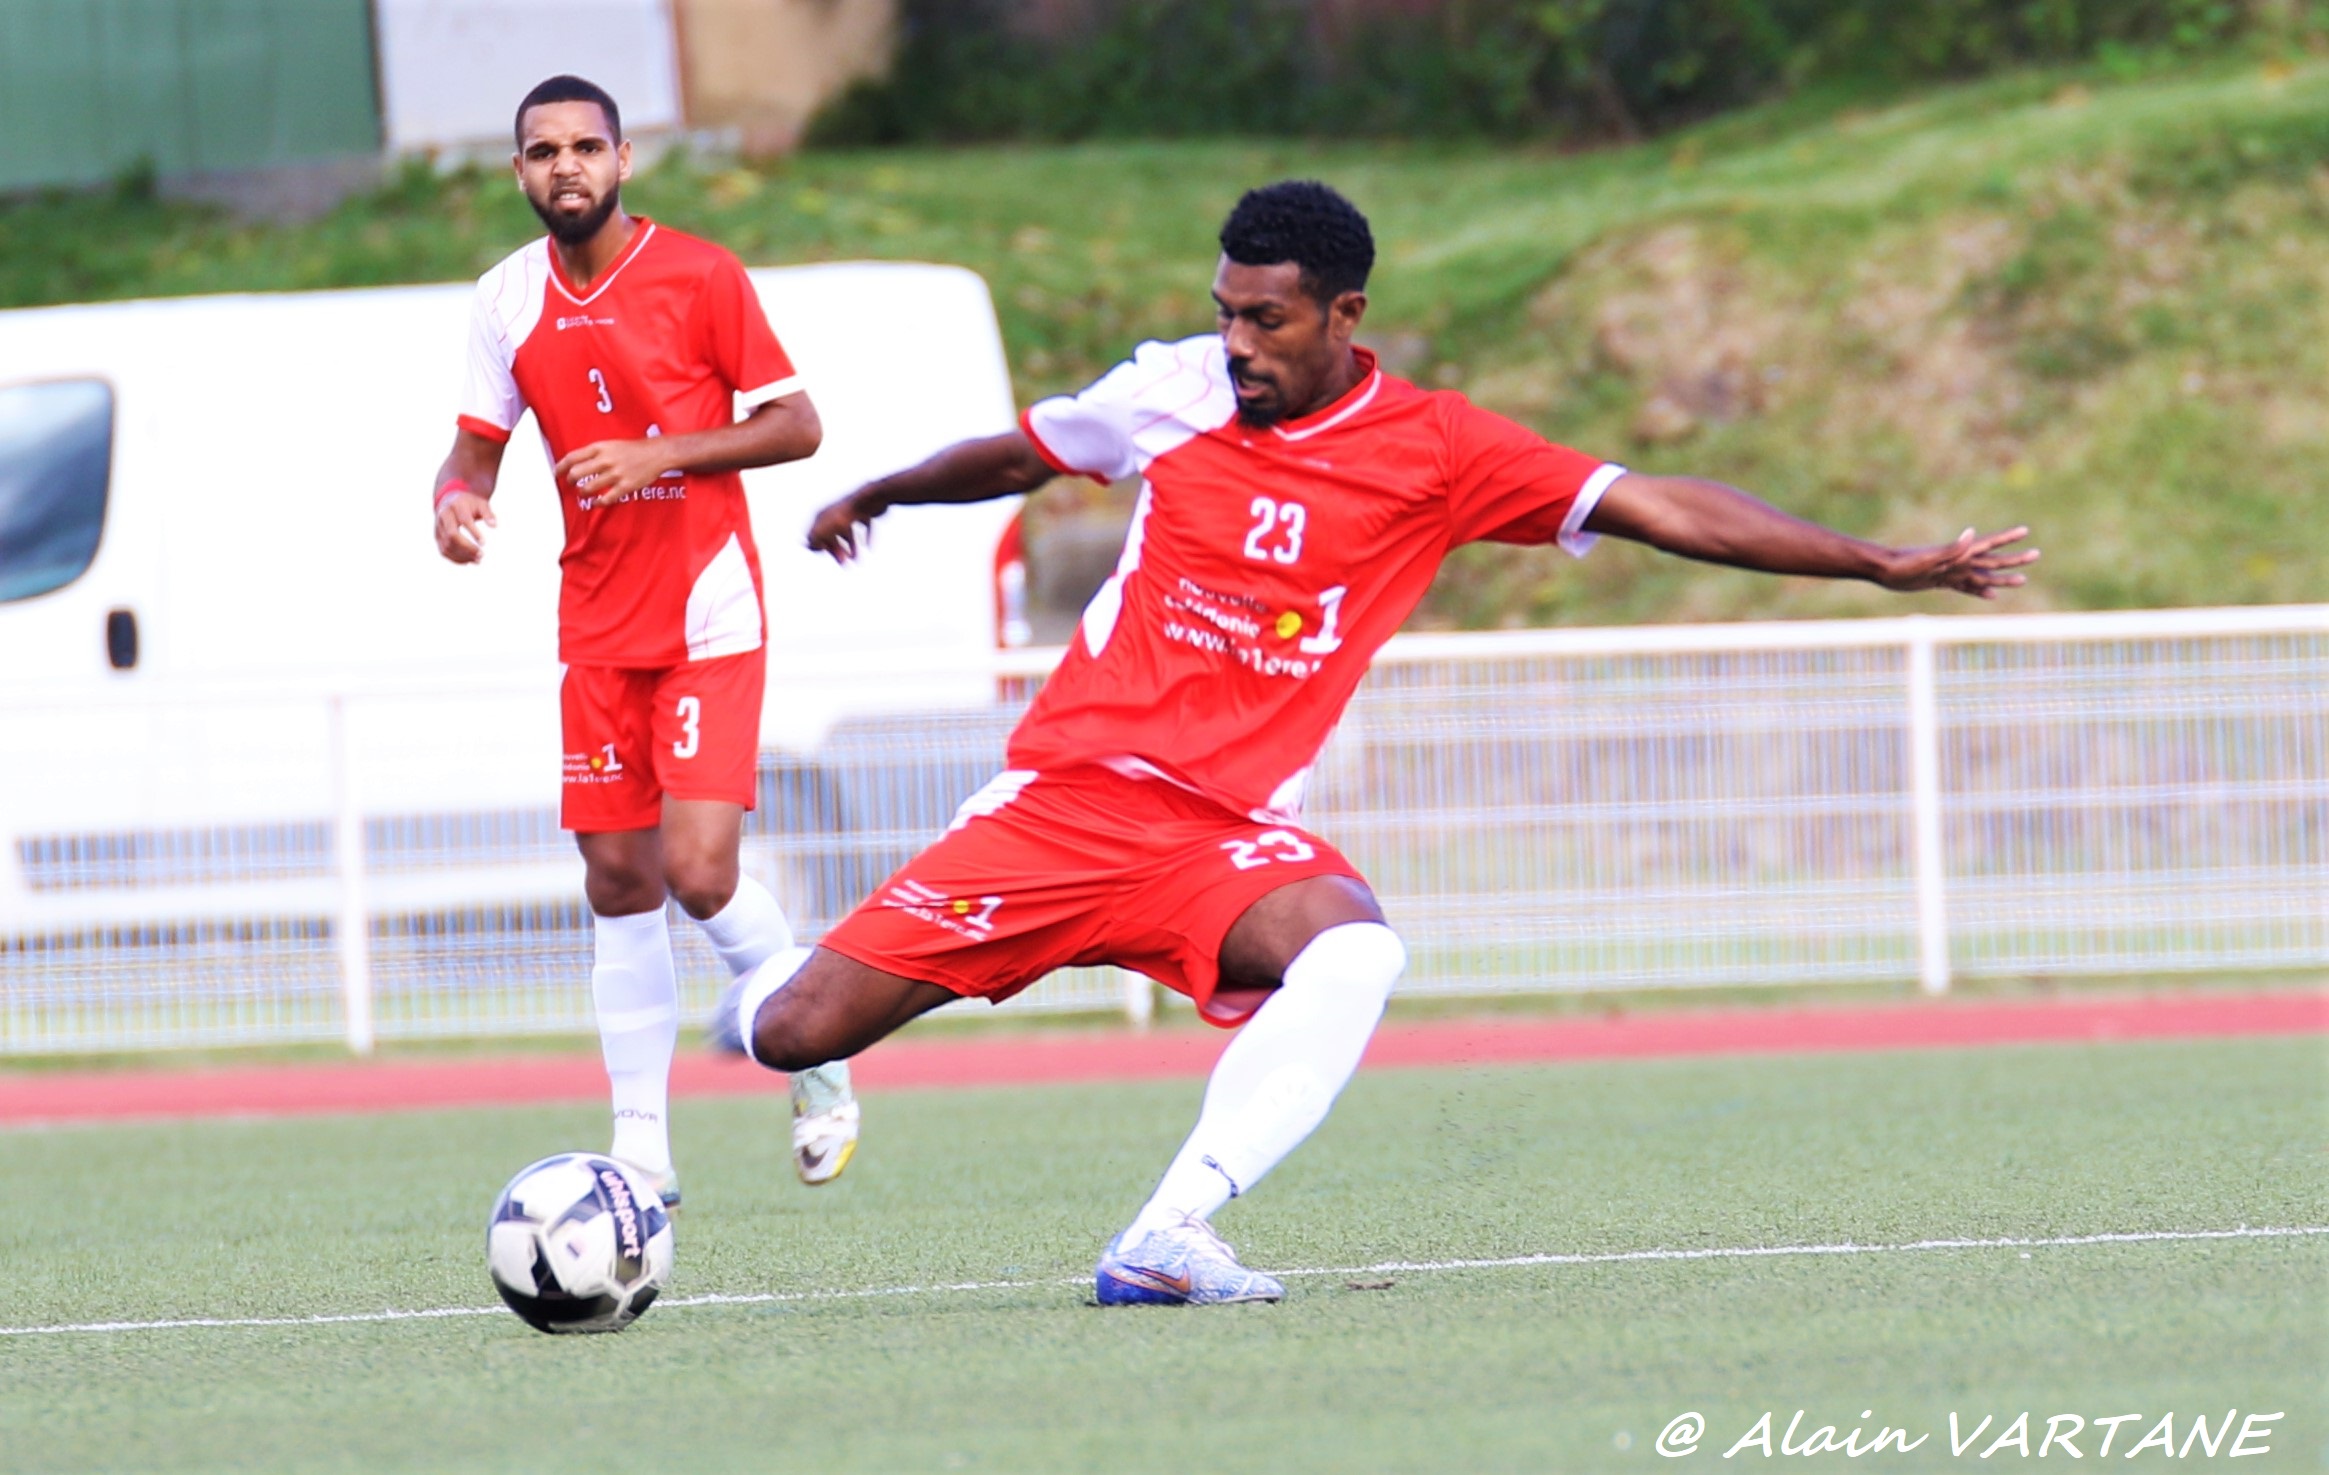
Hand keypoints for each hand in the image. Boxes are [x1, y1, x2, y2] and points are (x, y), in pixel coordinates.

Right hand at [434, 490, 497, 563]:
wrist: (451, 500)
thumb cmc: (470, 503)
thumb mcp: (481, 504)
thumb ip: (487, 513)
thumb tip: (494, 525)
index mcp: (455, 506)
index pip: (463, 520)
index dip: (473, 532)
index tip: (484, 543)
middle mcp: (443, 517)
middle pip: (452, 535)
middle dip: (466, 547)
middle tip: (481, 555)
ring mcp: (438, 527)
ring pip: (446, 545)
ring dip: (462, 555)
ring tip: (478, 560)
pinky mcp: (437, 536)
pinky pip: (443, 550)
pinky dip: (455, 558)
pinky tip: (467, 561)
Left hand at [554, 438, 677, 508]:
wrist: (656, 453)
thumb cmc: (633, 449)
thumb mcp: (611, 444)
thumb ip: (595, 453)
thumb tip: (577, 462)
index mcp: (600, 447)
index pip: (572, 457)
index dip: (561, 467)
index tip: (557, 472)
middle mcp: (606, 460)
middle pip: (577, 473)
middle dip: (570, 481)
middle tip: (571, 483)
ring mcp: (615, 474)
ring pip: (588, 488)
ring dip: (582, 493)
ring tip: (583, 494)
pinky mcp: (625, 486)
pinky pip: (606, 499)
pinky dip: (598, 503)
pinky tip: (596, 503)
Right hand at [806, 488, 887, 563]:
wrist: (873, 495)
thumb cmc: (851, 511)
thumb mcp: (830, 527)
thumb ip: (817, 537)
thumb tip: (809, 545)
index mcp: (823, 514)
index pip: (814, 534)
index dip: (818, 546)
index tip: (826, 553)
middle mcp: (835, 511)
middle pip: (831, 535)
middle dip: (836, 549)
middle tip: (844, 563)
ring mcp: (850, 511)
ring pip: (846, 532)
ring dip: (850, 547)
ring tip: (856, 559)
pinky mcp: (865, 512)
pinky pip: (863, 526)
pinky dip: (866, 537)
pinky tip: (869, 547)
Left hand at [1878, 526, 2039, 598]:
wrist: (1884, 570)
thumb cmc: (1904, 563)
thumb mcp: (1928, 557)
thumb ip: (1952, 548)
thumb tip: (1972, 532)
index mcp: (1958, 553)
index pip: (1988, 544)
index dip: (2006, 538)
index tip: (2025, 530)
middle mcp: (1958, 561)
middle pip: (1992, 560)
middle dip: (2014, 559)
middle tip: (2036, 554)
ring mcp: (1951, 572)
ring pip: (1983, 575)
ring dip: (2002, 578)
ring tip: (2022, 580)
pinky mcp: (1942, 582)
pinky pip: (1966, 587)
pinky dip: (1980, 591)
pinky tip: (1991, 596)